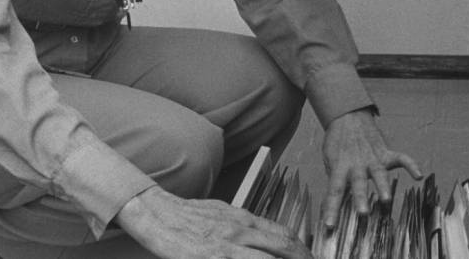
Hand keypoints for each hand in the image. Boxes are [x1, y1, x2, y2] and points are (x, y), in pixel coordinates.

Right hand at [116, 186, 312, 258]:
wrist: (159, 214)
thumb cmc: (189, 216)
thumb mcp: (223, 214)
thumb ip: (245, 226)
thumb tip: (264, 237)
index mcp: (244, 220)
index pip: (284, 234)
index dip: (302, 249)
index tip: (309, 258)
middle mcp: (240, 232)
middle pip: (283, 247)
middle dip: (302, 258)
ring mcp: (227, 248)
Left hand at [320, 108, 422, 227]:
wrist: (348, 116)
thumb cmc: (337, 142)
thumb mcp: (329, 160)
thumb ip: (334, 179)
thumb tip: (331, 204)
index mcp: (340, 166)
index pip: (334, 190)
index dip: (332, 208)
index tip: (330, 225)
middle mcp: (357, 163)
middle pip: (359, 182)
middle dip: (361, 198)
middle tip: (363, 214)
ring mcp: (372, 158)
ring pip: (379, 173)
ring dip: (383, 186)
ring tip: (386, 200)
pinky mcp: (385, 153)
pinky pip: (400, 159)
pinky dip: (411, 165)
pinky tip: (418, 175)